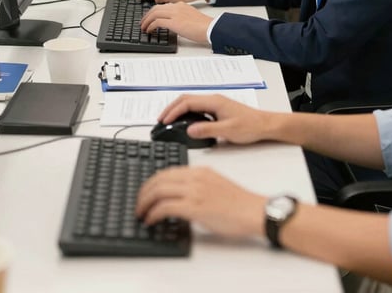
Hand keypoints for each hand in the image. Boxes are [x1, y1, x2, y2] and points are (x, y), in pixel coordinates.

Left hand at [136, 166, 265, 238]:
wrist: (253, 210)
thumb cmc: (239, 203)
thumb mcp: (215, 185)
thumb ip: (197, 186)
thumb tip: (180, 196)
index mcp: (200, 171)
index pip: (168, 171)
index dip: (152, 182)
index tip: (146, 192)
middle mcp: (195, 177)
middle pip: (159, 178)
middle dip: (144, 192)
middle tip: (138, 203)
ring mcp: (195, 191)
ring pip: (159, 190)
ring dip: (145, 202)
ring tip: (141, 212)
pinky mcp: (195, 207)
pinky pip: (165, 206)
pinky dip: (154, 213)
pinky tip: (151, 219)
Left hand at [140, 3, 212, 43]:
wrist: (210, 28)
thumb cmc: (204, 26)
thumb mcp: (191, 17)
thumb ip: (181, 17)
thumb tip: (174, 24)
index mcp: (181, 5)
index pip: (163, 6)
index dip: (154, 12)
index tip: (150, 17)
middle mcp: (176, 7)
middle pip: (156, 8)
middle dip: (147, 15)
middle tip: (143, 22)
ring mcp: (174, 14)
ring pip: (154, 14)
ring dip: (146, 21)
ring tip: (143, 27)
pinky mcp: (173, 22)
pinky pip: (157, 22)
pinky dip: (150, 26)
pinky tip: (149, 30)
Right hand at [156, 93, 274, 144]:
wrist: (265, 125)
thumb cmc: (250, 126)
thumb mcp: (228, 131)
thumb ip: (207, 130)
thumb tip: (189, 129)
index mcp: (214, 101)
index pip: (187, 102)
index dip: (173, 111)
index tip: (164, 121)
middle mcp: (213, 99)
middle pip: (186, 99)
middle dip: (171, 108)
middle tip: (160, 120)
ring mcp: (215, 104)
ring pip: (191, 102)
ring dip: (178, 110)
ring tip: (168, 120)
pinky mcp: (217, 109)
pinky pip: (197, 108)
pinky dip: (186, 112)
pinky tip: (184, 122)